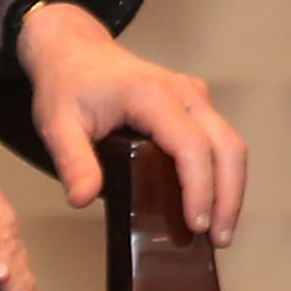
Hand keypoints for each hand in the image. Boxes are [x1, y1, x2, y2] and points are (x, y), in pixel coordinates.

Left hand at [18, 0, 249, 246]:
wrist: (74, 50)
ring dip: (232, 188)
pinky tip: (212, 203)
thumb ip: (73, 162)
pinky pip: (222, 140)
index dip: (200, 188)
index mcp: (151, 95)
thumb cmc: (68, 85)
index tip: (195, 225)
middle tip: (218, 239)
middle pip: (227, 146)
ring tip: (219, 230)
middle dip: (229, 197)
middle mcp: (183, 93)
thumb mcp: (57, 124)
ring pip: (231, 144)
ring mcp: (195, 96)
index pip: (191, 146)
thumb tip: (83, 200)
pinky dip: (224, 174)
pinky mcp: (197, 104)